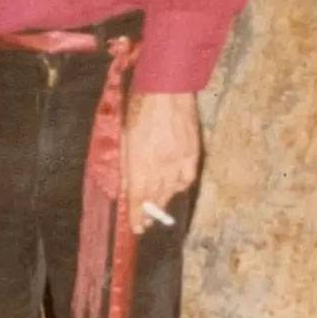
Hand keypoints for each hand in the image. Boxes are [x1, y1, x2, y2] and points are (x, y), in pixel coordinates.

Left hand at [122, 92, 198, 234]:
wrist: (166, 89)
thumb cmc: (139, 108)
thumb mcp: (124, 137)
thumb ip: (125, 164)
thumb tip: (126, 185)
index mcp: (140, 162)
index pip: (139, 198)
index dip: (137, 216)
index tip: (137, 228)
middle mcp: (161, 166)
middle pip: (156, 197)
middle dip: (150, 212)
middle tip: (146, 222)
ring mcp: (179, 160)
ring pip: (172, 190)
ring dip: (164, 199)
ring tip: (158, 205)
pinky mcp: (193, 154)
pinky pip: (186, 178)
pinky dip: (179, 184)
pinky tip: (174, 186)